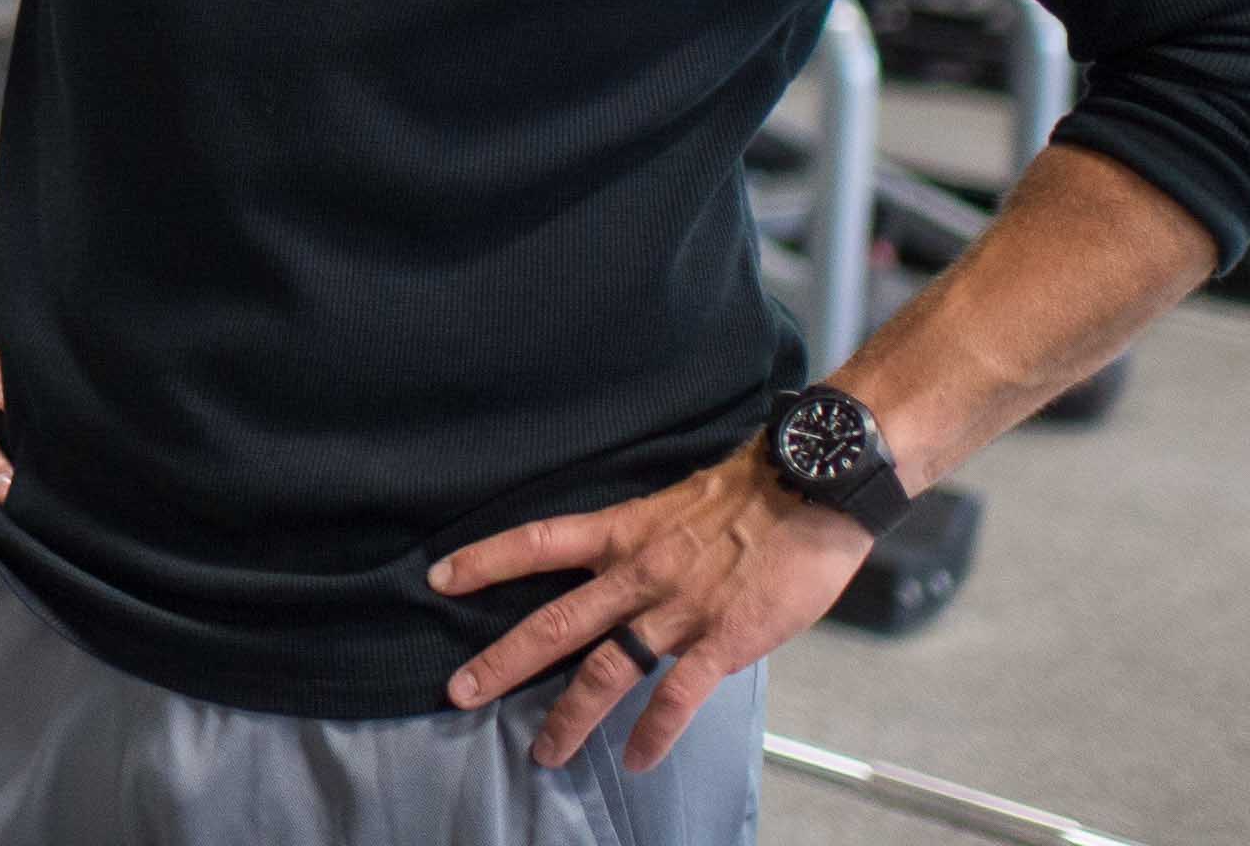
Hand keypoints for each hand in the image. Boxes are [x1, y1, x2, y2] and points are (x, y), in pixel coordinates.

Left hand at [430, 444, 876, 767]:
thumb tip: (629, 577)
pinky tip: (637, 761)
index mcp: (623, 532)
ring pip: (606, 670)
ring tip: (543, 754)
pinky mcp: (721, 640)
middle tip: (457, 691)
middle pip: (554, 622)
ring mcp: (676, 610)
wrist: (812, 488)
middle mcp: (637, 573)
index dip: (485, 559)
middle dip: (501, 661)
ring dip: (569, 716)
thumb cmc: (751, 493)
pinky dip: (655, 733)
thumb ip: (648, 546)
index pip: (537, 542)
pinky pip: (678, 697)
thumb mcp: (677, 507)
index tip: (438, 577)